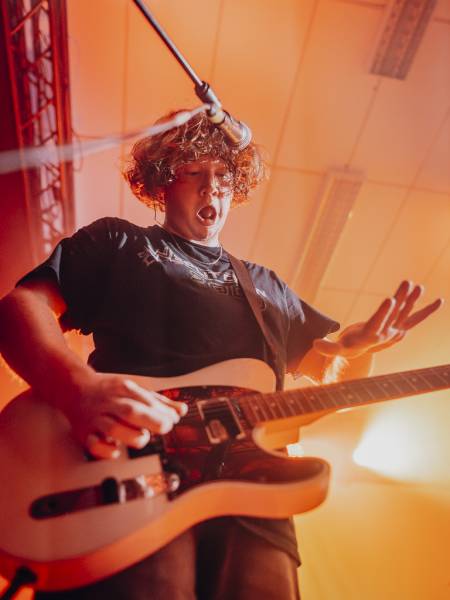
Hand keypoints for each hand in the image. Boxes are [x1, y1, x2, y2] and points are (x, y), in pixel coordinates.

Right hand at [62, 371, 187, 459]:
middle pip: (130, 412)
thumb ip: (159, 402)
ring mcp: (95, 418)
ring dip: (132, 436)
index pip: (144, 400)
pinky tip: (117, 450)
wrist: (75, 389)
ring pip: (113, 429)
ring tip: (142, 437)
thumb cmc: (109, 391)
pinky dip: (106, 450)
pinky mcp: (85, 434)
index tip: (172, 419)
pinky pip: (94, 445)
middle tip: (165, 427)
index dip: (161, 411)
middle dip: (151, 421)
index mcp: (122, 389)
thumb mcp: (135, 390)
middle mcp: (108, 403)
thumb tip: (181, 411)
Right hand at [313, 280, 442, 358]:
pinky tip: (439, 302)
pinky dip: (427, 310)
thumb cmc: (347, 348)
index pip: (378, 323)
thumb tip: (315, 343)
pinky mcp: (401, 327)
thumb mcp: (337, 349)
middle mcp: (387, 334)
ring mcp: (396, 330)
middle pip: (395, 314)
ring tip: (419, 285)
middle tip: (408, 283)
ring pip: (406, 313)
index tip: (390, 299)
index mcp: (371, 337)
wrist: (361, 354)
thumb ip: (327, 348)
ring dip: (413, 299)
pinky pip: (416, 318)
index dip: (385, 312)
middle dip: (402, 299)